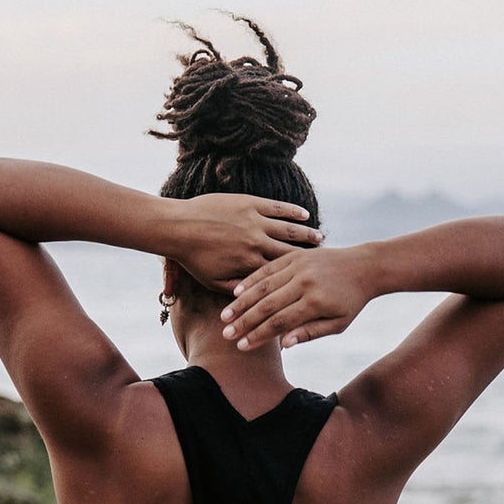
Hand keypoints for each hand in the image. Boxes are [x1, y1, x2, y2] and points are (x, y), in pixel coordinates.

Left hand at [170, 194, 321, 290]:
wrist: (178, 226)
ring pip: (287, 229)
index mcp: (249, 264)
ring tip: (320, 238)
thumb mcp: (214, 283)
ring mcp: (254, 221)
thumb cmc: (193, 259)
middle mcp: (256, 243)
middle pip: (290, 252)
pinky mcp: (250, 204)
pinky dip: (292, 212)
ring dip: (305, 234)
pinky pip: (277, 207)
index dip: (297, 278)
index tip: (312, 284)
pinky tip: (305, 215)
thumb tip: (256, 300)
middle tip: (325, 259)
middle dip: (309, 256)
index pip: (279, 275)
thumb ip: (237, 289)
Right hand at [219, 245, 370, 350]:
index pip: (280, 322)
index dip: (259, 336)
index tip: (242, 347)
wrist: (364, 266)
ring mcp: (298, 266)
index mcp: (315, 302)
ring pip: (263, 286)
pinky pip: (269, 268)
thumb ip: (310, 332)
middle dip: (244, 322)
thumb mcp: (337, 323)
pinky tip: (236, 292)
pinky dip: (252, 280)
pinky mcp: (295, 255)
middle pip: (267, 305)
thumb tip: (283, 344)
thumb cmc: (350, 301)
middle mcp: (304, 282)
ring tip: (226, 317)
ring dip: (242, 303)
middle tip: (226, 335)